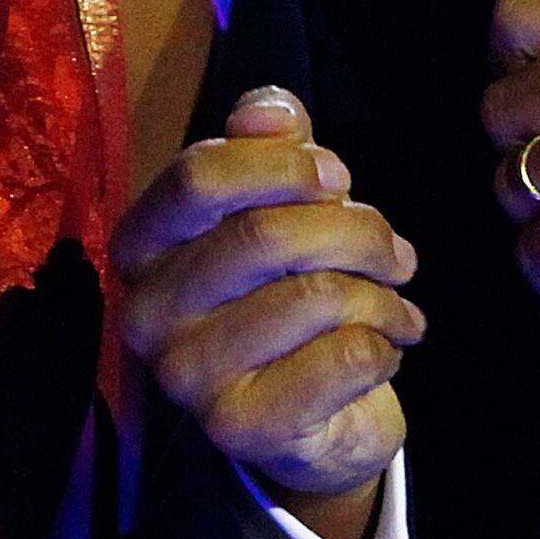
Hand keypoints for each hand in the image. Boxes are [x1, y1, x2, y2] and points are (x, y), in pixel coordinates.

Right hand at [115, 86, 422, 531]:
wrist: (312, 422)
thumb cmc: (289, 296)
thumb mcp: (281, 207)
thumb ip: (272, 147)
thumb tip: (269, 111)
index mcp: (142, 245)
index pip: (199, 177)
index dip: (284, 165)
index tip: (339, 176)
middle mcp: (146, 311)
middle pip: (263, 235)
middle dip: (355, 232)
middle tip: (395, 251)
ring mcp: (185, 376)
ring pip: (313, 296)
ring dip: (381, 294)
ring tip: (397, 303)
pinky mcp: (239, 428)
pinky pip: (342, 359)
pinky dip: (385, 343)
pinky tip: (387, 347)